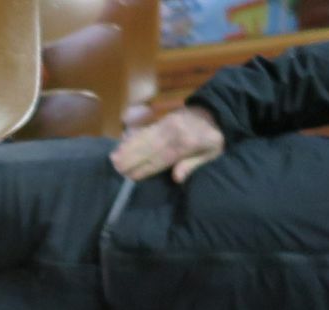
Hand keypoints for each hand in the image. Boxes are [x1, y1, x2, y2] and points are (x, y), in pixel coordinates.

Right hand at [109, 106, 224, 183]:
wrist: (215, 112)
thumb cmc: (214, 138)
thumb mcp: (212, 153)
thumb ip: (193, 164)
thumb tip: (177, 178)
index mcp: (187, 144)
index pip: (162, 159)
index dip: (145, 168)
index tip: (130, 177)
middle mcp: (174, 133)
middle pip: (149, 148)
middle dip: (131, 158)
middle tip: (115, 168)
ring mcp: (167, 124)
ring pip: (145, 138)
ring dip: (128, 148)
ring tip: (113, 158)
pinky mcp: (163, 120)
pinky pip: (146, 130)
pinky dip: (133, 137)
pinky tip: (122, 143)